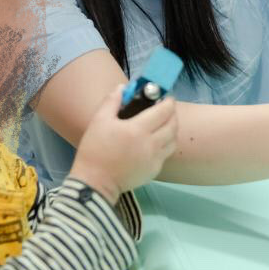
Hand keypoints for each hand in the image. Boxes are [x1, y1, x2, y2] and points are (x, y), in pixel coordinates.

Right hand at [67, 83, 178, 203]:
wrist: (95, 182)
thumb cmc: (95, 149)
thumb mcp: (99, 121)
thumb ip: (112, 101)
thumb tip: (123, 87)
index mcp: (138, 129)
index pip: (164, 111)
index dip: (168, 101)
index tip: (166, 97)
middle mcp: (151, 144)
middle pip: (173, 125)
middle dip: (172, 114)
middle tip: (165, 109)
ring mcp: (155, 159)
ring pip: (173, 141)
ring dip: (172, 130)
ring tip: (162, 125)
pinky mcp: (154, 171)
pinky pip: (166, 154)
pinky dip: (165, 145)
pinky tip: (155, 143)